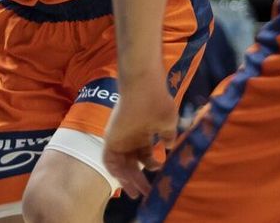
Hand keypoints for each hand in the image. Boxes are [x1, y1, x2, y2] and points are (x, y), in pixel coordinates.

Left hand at [103, 75, 177, 198]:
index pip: (145, 154)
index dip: (151, 166)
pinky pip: (110, 160)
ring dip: (128, 179)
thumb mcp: (167, 122)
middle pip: (133, 162)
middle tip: (148, 192)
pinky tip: (125, 182)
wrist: (143, 87)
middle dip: (140, 178)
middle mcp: (130, 137)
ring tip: (137, 193)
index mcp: (143, 132)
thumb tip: (169, 145)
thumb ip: (168, 135)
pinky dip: (116, 172)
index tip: (160, 176)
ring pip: (122, 164)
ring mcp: (120, 138)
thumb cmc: (157, 102)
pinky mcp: (111, 138)